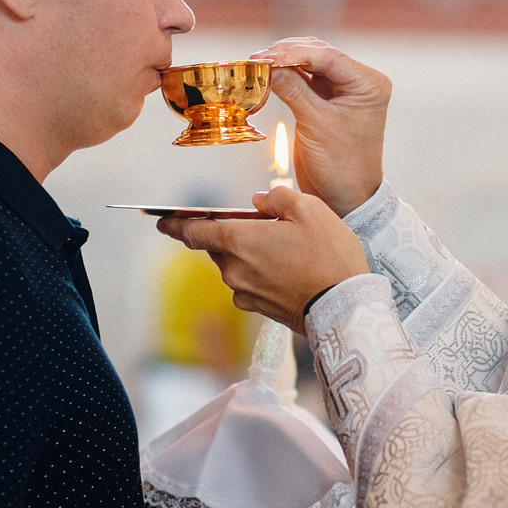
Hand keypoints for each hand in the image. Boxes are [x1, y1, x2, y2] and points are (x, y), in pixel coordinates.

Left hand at [158, 185, 368, 332]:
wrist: (344, 306)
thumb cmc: (329, 256)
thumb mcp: (309, 209)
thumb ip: (277, 198)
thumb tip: (260, 202)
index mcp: (239, 240)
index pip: (193, 231)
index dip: (175, 224)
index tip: (163, 221)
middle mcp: (234, 268)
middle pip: (217, 247)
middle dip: (229, 235)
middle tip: (259, 227)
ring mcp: (244, 291)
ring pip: (234, 266)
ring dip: (247, 255)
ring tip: (283, 250)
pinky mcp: (257, 308)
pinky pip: (248, 284)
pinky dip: (259, 274)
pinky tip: (286, 270)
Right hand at [253, 38, 390, 216]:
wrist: (344, 198)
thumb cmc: (340, 167)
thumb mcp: (315, 124)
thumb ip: (292, 90)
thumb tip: (266, 65)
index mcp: (368, 84)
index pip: (328, 56)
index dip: (294, 53)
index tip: (266, 57)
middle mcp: (359, 82)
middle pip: (318, 54)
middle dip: (286, 55)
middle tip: (256, 59)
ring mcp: (343, 89)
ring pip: (309, 63)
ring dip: (283, 62)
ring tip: (257, 65)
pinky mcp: (327, 99)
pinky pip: (304, 78)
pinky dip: (285, 75)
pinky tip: (266, 75)